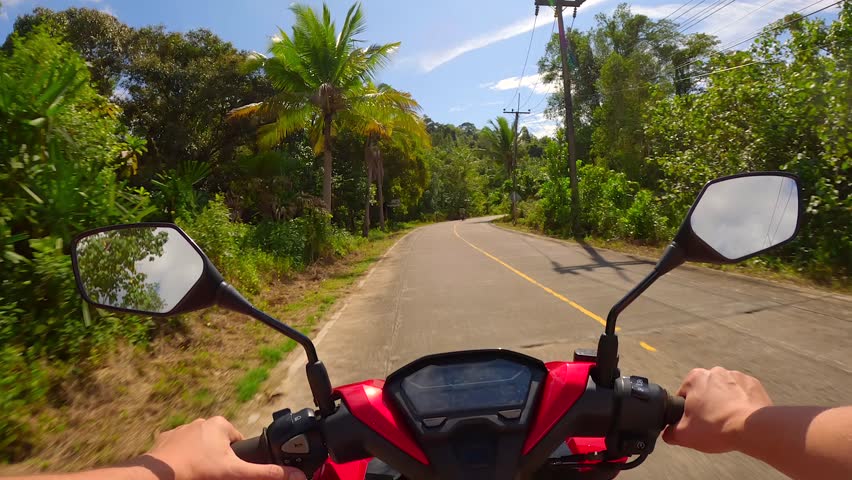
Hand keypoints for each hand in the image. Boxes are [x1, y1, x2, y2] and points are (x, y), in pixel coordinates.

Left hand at [147, 416, 305, 479]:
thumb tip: (295, 475)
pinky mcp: (166, 440)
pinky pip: (179, 450)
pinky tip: (183, 472)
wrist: (161, 474)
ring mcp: (182, 430)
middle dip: (219, 459)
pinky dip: (182, 459)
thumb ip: (264, 473)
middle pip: (219, 444)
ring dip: (200, 459)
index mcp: (221, 424)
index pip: (238, 440)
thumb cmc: (199, 470)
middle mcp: (202, 422)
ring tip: (199, 475)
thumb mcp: (235, 473)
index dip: (238, 458)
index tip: (232, 471)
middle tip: (215, 475)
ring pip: (199, 446)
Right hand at [663, 367, 771, 452]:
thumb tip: (667, 433)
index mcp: (694, 377)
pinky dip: (741, 404)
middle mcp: (715, 371)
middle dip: (706, 405)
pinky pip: (742, 394)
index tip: (694, 423)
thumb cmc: (717, 427)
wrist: (753, 429)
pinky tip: (741, 418)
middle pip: (705, 391)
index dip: (686, 411)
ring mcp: (736, 376)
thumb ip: (669, 432)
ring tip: (728, 422)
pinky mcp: (753, 384)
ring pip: (724, 392)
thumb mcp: (683, 435)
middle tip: (711, 424)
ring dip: (724, 403)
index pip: (684, 395)